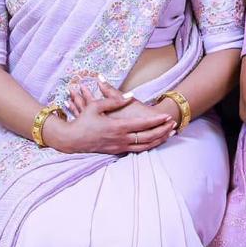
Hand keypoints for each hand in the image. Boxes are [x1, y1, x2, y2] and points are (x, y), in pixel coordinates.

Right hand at [50, 79, 172, 154]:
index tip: (167, 116)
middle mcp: (120, 139)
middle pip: (147, 137)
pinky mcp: (116, 151)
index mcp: (117, 127)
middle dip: (162, 131)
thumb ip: (114, 100)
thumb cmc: (83, 121)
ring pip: (144, 146)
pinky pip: (137, 150)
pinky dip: (149, 146)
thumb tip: (130, 95)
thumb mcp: (96, 106)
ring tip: (170, 134)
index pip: (142, 125)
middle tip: (174, 125)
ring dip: (158, 140)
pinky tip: (156, 141)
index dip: (156, 121)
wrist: (71, 140)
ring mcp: (119, 147)